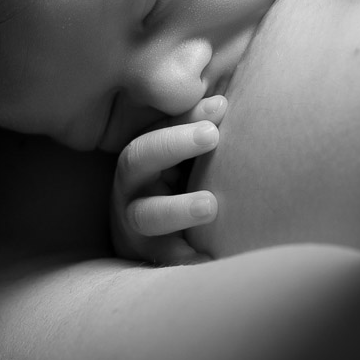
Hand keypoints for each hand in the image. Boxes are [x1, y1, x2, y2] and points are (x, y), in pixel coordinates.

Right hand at [110, 95, 226, 265]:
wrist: (151, 248)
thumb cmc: (181, 187)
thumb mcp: (184, 157)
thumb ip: (201, 126)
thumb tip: (227, 97)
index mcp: (142, 155)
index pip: (157, 125)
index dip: (185, 115)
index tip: (221, 105)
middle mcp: (131, 187)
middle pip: (138, 158)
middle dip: (174, 143)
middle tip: (213, 135)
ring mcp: (136, 226)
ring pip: (145, 215)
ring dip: (178, 208)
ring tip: (210, 205)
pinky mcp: (149, 260)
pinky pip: (164, 262)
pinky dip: (188, 262)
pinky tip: (211, 260)